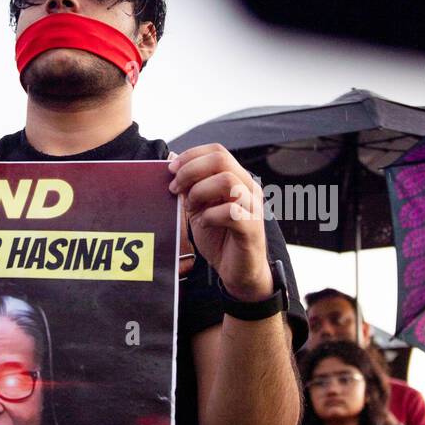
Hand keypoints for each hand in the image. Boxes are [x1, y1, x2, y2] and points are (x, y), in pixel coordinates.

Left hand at [167, 145, 272, 301]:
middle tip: (176, 188)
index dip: (191, 156)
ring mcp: (253, 207)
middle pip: (221, 160)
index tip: (171, 170)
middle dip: (191, 170)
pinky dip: (210, 216)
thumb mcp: (200, 209)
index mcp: (237, 180)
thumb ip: (190, 188)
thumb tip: (172, 164)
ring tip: (191, 208)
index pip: (217, 151)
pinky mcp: (252, 228)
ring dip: (200, 192)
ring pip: (227, 181)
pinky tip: (204, 224)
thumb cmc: (220, 239)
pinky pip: (231, 212)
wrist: (239, 273)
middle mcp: (249, 188)